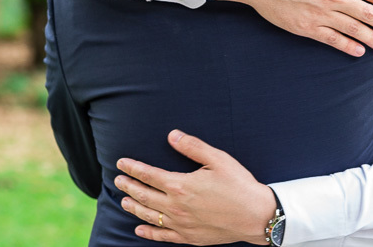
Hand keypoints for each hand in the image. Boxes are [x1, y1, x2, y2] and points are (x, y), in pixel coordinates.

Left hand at [115, 130, 275, 244]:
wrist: (255, 215)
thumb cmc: (239, 185)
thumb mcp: (218, 159)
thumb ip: (193, 147)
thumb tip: (172, 135)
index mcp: (181, 185)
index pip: (149, 175)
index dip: (133, 168)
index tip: (121, 163)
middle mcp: (176, 207)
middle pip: (144, 195)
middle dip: (128, 186)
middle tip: (118, 179)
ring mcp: (181, 224)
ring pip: (149, 215)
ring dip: (134, 206)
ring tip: (123, 200)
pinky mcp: (189, 237)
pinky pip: (162, 236)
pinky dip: (148, 232)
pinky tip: (139, 229)